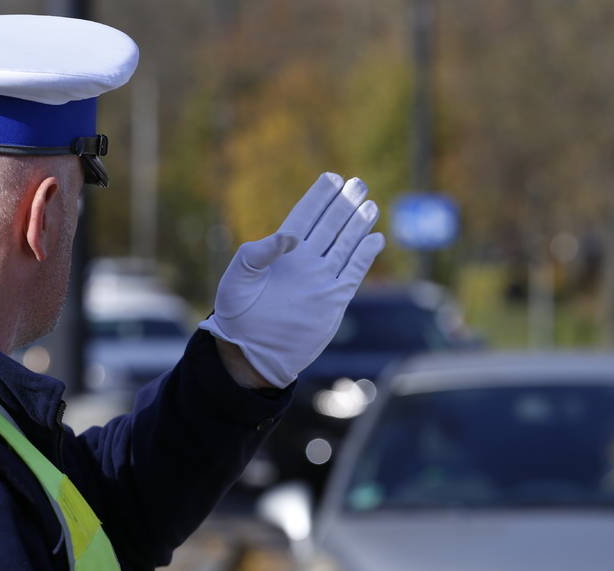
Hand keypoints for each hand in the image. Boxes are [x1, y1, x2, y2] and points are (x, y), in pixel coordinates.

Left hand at [199, 173, 384, 387]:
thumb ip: (258, 253)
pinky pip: (354, 272)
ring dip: (358, 225)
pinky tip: (376, 239)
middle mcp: (304, 261)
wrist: (251, 350)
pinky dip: (365, 256)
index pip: (304, 216)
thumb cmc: (237, 314)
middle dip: (344, 204)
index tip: (331, 178)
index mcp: (280, 251)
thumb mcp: (237, 279)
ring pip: (345, 245)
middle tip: (358, 184)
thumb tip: (290, 236)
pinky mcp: (334, 299)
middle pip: (329, 225)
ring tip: (370, 205)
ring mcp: (321, 278)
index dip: (318, 197)